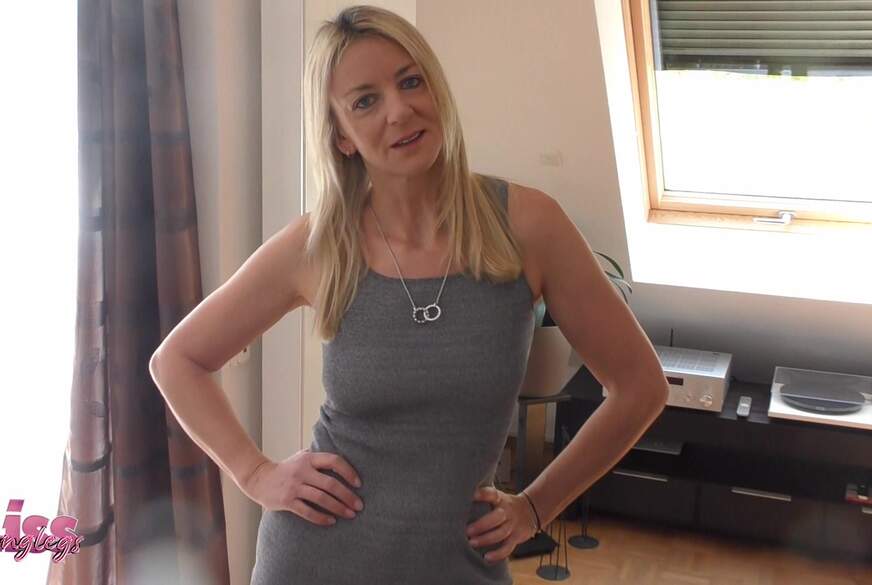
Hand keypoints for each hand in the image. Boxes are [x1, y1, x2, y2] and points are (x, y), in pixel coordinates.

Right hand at [240, 449, 363, 526]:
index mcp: (309, 458)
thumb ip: (318, 457)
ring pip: (321, 499)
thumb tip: (341, 461)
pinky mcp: (287, 501)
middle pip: (331, 484)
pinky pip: (307, 511)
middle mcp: (302, 471)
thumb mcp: (300, 456)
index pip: (334, 461)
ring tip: (350, 514)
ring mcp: (294, 486)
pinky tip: (331, 521)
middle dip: (348, 496)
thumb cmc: (286, 468)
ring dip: (338, 508)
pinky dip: (321, 518)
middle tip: (359, 506)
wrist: (259, 478)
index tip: (358, 484)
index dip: (348, 472)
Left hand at [466, 486, 537, 563]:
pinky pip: (508, 547)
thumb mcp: (497, 496)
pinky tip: (487, 557)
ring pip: (501, 533)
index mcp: (500, 499)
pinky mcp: (516, 537)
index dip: (483, 494)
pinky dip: (498, 554)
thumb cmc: (504, 504)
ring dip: (486, 539)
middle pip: (496, 517)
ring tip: (472, 543)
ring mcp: (512, 525)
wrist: (530, 510)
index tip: (472, 496)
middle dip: (482, 525)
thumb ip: (483, 497)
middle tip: (467, 531)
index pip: (492, 494)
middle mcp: (506, 511)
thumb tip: (459, 495)